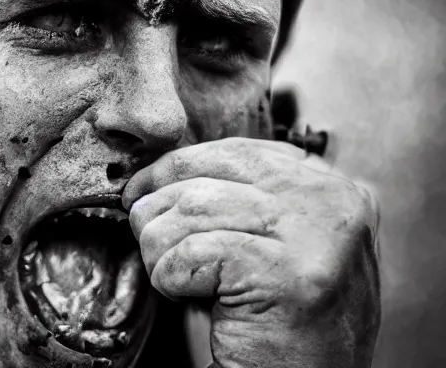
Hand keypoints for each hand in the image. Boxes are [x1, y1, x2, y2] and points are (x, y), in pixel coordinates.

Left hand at [123, 138, 379, 367]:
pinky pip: (192, 252)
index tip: (143, 189)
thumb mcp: (269, 243)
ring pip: (192, 208)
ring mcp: (315, 237)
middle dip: (160, 205)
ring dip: (161, 248)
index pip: (238, 151)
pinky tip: (190, 298)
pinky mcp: (286, 274)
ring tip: (175, 278)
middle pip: (210, 171)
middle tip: (149, 239)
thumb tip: (163, 169)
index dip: (178, 168)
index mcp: (334, 189)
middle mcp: (334, 203)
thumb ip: (241, 198)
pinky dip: (171, 276)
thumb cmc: (277, 325)